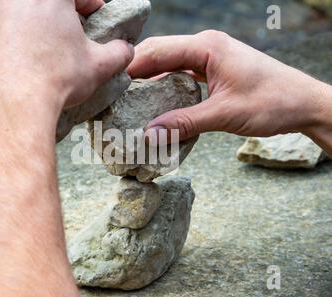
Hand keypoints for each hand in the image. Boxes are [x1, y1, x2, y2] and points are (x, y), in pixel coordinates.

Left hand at [0, 0, 133, 136]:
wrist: (15, 106)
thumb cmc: (57, 81)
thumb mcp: (99, 66)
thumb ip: (118, 53)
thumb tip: (126, 50)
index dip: (91, 3)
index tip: (96, 14)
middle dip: (60, 12)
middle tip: (70, 32)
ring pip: (18, 9)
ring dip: (33, 22)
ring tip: (43, 46)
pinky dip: (8, 37)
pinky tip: (19, 57)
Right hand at [127, 31, 331, 146]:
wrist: (304, 103)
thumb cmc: (272, 102)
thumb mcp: (225, 114)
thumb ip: (185, 123)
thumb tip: (149, 134)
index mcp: (207, 46)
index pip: (158, 50)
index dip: (131, 66)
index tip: (109, 84)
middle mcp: (206, 46)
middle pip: (160, 53)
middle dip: (135, 71)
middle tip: (112, 93)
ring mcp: (210, 57)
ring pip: (169, 63)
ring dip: (149, 79)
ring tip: (127, 98)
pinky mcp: (214, 70)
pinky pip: (182, 74)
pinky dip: (166, 86)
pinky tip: (155, 102)